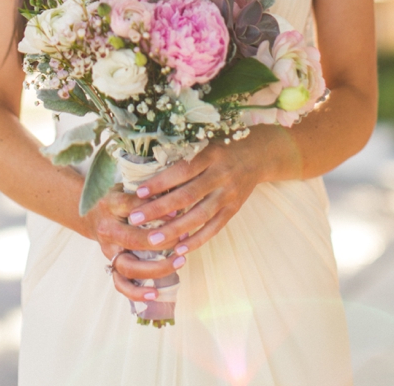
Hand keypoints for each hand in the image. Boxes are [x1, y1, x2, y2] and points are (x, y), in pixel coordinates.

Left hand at [81, 132, 272, 303]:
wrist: (258, 155)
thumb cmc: (222, 147)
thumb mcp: (205, 143)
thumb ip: (183, 157)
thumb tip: (149, 174)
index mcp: (210, 154)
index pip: (182, 170)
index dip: (160, 182)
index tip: (138, 192)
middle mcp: (221, 174)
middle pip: (187, 195)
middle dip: (159, 209)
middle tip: (136, 219)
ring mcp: (229, 194)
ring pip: (200, 216)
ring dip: (175, 229)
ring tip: (152, 240)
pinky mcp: (234, 209)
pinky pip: (214, 228)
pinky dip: (197, 240)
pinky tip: (179, 249)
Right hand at [82, 185, 186, 304]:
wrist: (92, 213)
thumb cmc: (120, 197)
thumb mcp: (129, 186)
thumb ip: (149, 190)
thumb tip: (178, 190)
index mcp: (111, 204)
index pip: (132, 207)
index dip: (155, 210)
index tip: (176, 212)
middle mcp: (107, 229)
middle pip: (132, 239)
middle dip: (161, 241)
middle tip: (184, 238)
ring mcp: (108, 250)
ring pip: (128, 266)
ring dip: (156, 268)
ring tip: (180, 261)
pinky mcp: (110, 265)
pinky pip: (120, 284)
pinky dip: (136, 293)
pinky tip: (156, 293)